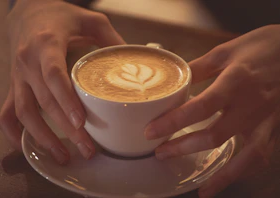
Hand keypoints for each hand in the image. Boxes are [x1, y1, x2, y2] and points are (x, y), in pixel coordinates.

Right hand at [0, 0, 124, 163]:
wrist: (29, 14)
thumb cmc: (61, 17)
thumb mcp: (90, 20)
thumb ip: (111, 39)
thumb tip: (133, 63)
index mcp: (47, 43)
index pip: (54, 74)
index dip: (66, 100)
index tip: (81, 122)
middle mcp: (28, 62)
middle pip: (44, 101)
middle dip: (65, 129)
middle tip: (87, 149)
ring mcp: (18, 76)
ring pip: (24, 112)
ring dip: (43, 137)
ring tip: (64, 156)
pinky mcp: (14, 86)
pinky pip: (6, 112)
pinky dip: (13, 132)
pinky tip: (28, 146)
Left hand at [145, 25, 279, 196]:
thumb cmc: (261, 46)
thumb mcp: (225, 51)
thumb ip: (198, 68)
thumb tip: (175, 83)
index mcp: (235, 81)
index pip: (199, 107)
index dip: (173, 122)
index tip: (151, 132)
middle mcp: (251, 104)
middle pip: (214, 135)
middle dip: (183, 148)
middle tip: (161, 153)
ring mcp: (266, 120)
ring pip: (244, 156)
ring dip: (220, 175)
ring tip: (201, 188)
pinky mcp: (275, 127)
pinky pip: (261, 156)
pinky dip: (245, 172)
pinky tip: (230, 179)